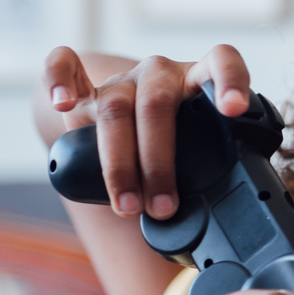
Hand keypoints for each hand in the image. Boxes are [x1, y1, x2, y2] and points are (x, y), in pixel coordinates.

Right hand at [42, 44, 252, 220]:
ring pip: (115, 108)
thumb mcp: (201, 154)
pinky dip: (59, 80)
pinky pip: (64, 65)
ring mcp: (123, 78)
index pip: (221, 61)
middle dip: (157, 163)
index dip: (230, 81)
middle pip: (156, 105)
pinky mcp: (87, 87)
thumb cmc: (175, 143)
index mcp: (199, 80)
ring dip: (119, 163)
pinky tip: (62, 105)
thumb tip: (219, 233)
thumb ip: (213, 175)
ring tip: (128, 206)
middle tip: (163, 207)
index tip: (234, 110)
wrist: (132, 121)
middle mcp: (161, 74)